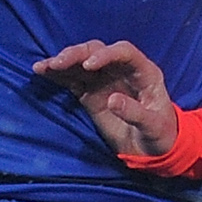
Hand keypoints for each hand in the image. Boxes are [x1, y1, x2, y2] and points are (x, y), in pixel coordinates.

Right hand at [34, 39, 179, 156]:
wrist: (152, 149)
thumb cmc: (160, 134)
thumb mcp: (153, 126)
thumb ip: (135, 112)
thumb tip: (112, 100)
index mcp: (143, 72)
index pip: (124, 52)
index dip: (106, 54)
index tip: (88, 64)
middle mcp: (121, 70)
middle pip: (97, 51)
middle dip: (77, 54)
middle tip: (58, 63)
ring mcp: (104, 80)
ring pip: (80, 62)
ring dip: (62, 62)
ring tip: (43, 66)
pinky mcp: (90, 93)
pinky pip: (72, 79)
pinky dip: (57, 75)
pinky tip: (41, 71)